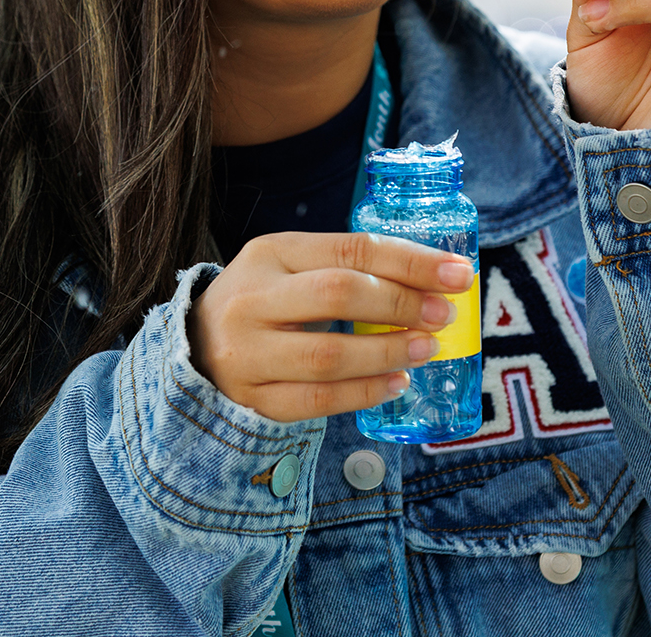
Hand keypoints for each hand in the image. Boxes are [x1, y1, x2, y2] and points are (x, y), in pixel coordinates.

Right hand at [189, 232, 473, 422]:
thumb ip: (345, 269)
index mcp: (268, 254)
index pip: (349, 249)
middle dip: (401, 304)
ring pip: (328, 354)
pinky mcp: (250, 399)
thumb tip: (430, 282)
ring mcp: (246, 353)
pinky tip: (396, 383)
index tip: (457, 274)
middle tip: (443, 315)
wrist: (193, 350)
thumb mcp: (290, 267)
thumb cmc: (262, 303)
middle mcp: (251, 299)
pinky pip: (316, 401)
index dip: (410, 261)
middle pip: (338, 294)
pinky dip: (364, 393)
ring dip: (387, 353)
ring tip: (425, 350)